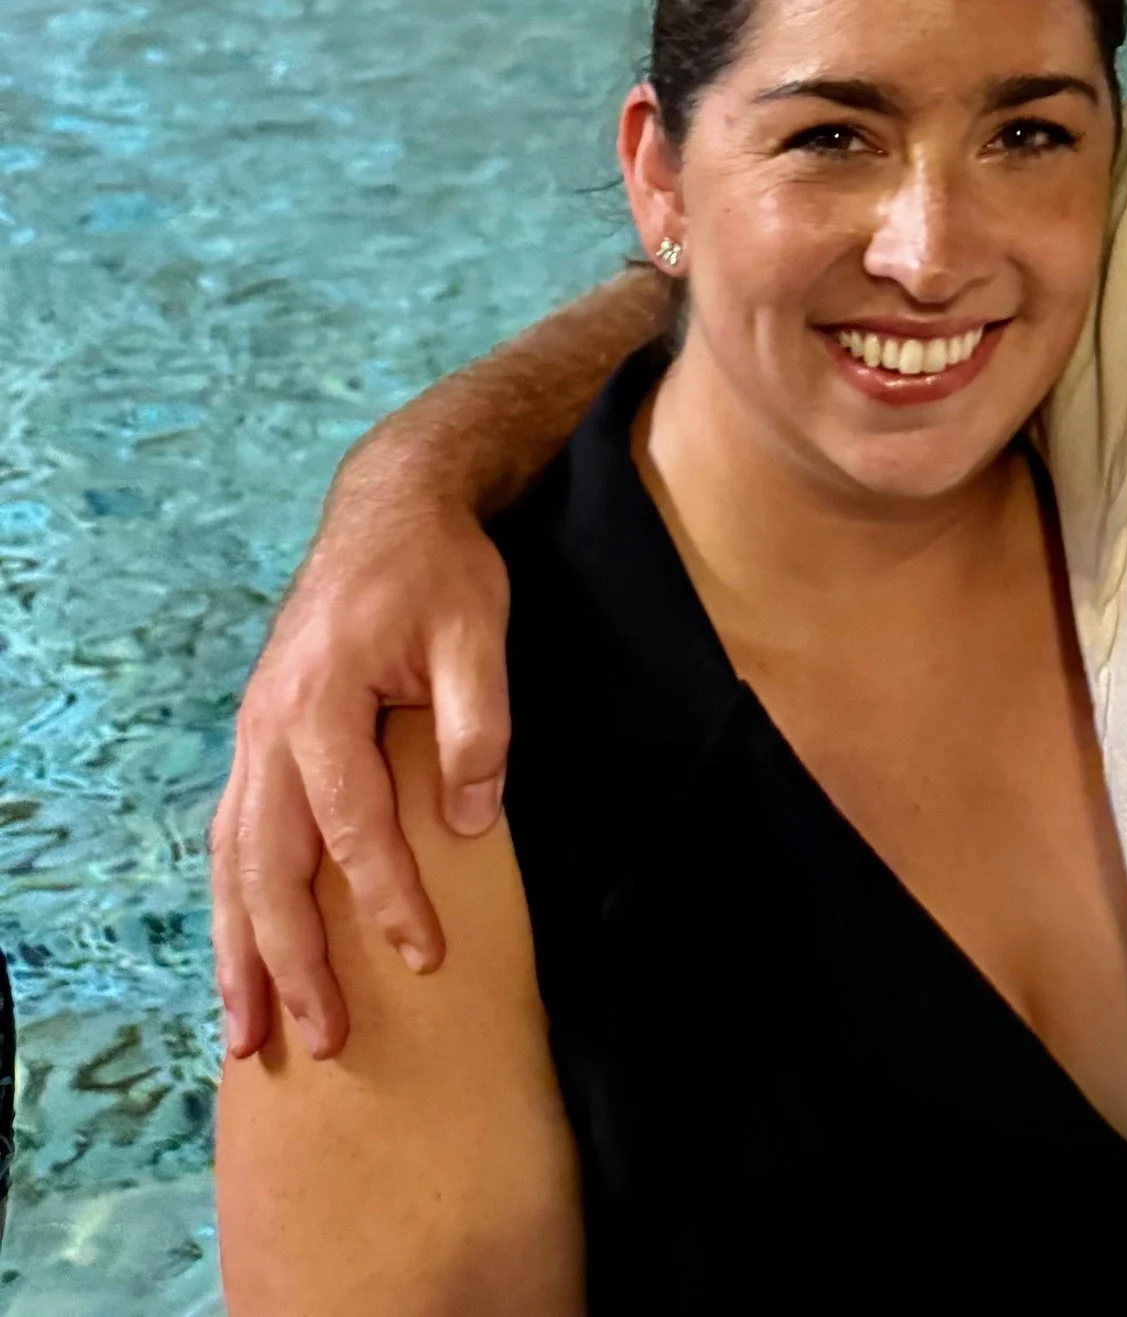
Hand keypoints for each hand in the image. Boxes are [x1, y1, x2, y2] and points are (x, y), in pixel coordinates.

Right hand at [210, 460, 512, 1062]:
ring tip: (248, 1034)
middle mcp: (269, 726)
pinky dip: (232, 904)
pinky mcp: (257, 737)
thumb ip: (477, 724)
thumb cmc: (440, 569)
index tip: (424, 956)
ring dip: (239, 951)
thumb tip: (467, 822)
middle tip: (323, 1037)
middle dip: (290, 960)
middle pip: (268, 864)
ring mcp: (253, 733)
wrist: (389, 505)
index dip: (387, 897)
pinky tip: (241, 954)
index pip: (352, 824)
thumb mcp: (478, 630)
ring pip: (233, 861)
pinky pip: (233, 836)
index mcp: (322, 700)